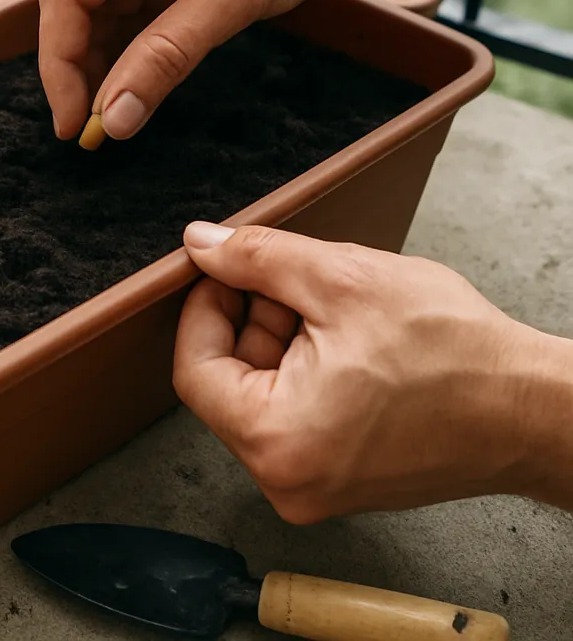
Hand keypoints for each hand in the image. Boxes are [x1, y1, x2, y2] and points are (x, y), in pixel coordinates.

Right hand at [36, 0, 367, 140]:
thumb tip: (114, 120)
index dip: (60, 67)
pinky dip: (131, 40)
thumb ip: (165, 59)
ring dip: (105, 58)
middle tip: (93, 131)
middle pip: (73, 1)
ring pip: (97, 6)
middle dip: (80, 67)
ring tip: (117, 112)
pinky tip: (138, 77)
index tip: (72, 127)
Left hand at [172, 222, 557, 522]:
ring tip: (331, 303)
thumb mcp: (340, 279)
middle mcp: (286, 480)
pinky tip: (345, 334)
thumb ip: (256, 257)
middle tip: (289, 275)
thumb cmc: (453, 351)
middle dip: (250, 316)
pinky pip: (295, 410)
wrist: (533, 407)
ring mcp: (314, 483)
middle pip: (229, 379)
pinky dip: (306, 363)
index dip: (202, 306)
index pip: (195, 367)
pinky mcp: (340, 475)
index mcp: (276, 443)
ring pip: (263, 390)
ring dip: (281, 335)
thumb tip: (200, 243)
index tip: (221, 268)